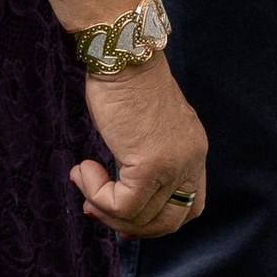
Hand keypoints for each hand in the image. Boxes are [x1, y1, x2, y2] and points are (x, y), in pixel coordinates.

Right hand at [72, 56, 208, 236]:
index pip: (190, 207)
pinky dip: (97, 195)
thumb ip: (141, 160)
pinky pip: (122, 205)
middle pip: (169, 222)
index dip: (157, 222)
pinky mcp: (150, 165)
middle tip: (94, 207)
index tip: (122, 216)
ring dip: (104, 206)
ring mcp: (174, 165)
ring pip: (141, 218)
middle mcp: (191, 160)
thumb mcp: (143, 127)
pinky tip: (84, 170)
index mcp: (193, 150)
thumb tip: (115, 201)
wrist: (121, 52)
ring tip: (83, 176)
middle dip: (128, 225)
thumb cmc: (124, 81)